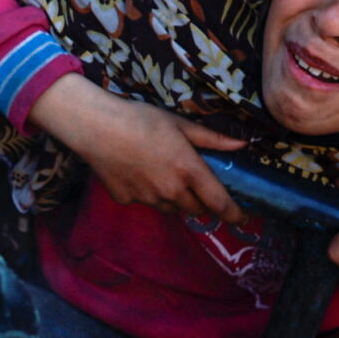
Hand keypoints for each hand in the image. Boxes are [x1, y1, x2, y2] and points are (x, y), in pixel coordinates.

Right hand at [26, 74, 244, 222]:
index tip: (242, 219)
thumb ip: (212, 139)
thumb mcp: (179, 124)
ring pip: (171, 208)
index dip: (234, 214)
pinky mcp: (127, 200)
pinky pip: (146, 202)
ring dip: (175, 199)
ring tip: (163, 174)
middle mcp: (171, 190)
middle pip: (196, 210)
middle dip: (201, 202)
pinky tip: (138, 172)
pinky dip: (148, 193)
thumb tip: (242, 144)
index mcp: (188, 170)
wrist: (96, 127)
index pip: (219, 202)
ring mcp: (147, 199)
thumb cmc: (140, 119)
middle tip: (196, 185)